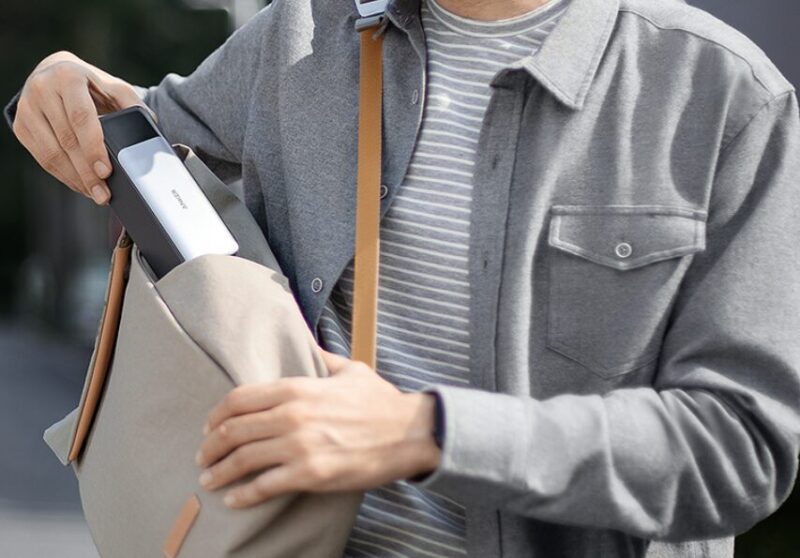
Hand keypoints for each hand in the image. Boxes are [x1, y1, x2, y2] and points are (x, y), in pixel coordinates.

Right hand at [12, 51, 145, 203]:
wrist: (54, 73)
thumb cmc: (91, 85)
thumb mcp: (114, 88)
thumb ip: (133, 106)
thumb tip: (152, 129)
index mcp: (68, 77)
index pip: (81, 118)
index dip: (94, 148)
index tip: (106, 172)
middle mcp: (42, 89)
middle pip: (67, 140)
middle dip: (87, 172)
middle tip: (104, 194)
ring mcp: (27, 108)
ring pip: (51, 153)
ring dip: (75, 179)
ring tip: (96, 194)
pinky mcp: (20, 125)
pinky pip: (42, 157)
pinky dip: (63, 175)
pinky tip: (81, 185)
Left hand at [195, 350, 440, 508]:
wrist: (410, 433)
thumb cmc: (380, 402)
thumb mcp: (350, 370)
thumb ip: (321, 357)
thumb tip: (306, 341)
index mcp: (297, 387)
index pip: (239, 399)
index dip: (216, 414)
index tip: (209, 426)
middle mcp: (292, 415)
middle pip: (233, 430)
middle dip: (210, 446)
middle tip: (203, 456)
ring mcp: (299, 446)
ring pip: (242, 459)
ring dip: (219, 471)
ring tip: (209, 479)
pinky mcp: (310, 474)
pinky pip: (265, 486)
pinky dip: (243, 495)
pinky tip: (233, 499)